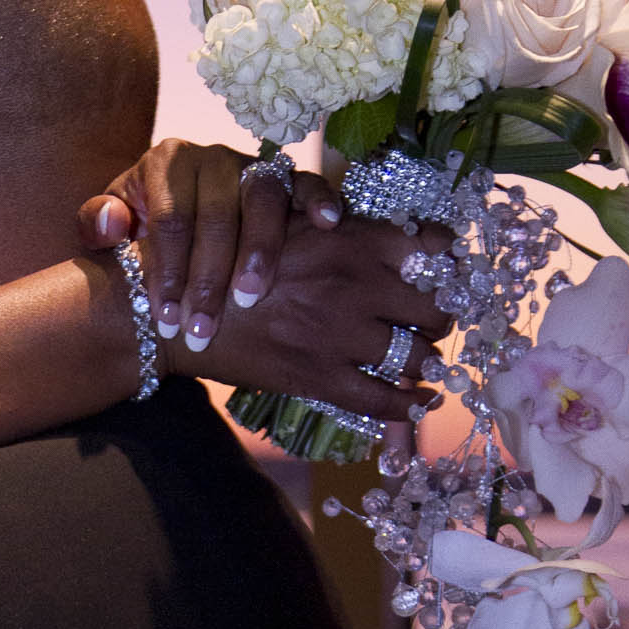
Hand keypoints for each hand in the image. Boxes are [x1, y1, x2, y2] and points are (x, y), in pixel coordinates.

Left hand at [79, 139, 342, 345]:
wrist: (171, 214)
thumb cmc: (138, 228)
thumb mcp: (107, 224)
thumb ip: (96, 222)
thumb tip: (113, 225)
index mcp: (166, 162)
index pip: (170, 220)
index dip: (168, 272)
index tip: (167, 320)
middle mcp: (212, 157)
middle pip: (217, 216)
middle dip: (209, 278)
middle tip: (202, 328)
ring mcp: (252, 165)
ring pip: (263, 200)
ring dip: (259, 252)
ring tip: (249, 298)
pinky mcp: (286, 178)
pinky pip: (307, 181)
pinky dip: (320, 198)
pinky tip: (328, 224)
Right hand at [159, 204, 449, 421]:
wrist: (177, 309)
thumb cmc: (229, 260)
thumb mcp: (286, 222)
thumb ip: (339, 226)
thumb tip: (386, 238)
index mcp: (353, 237)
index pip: (435, 247)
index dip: (451, 264)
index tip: (449, 275)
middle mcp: (358, 283)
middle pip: (436, 307)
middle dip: (441, 318)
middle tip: (433, 324)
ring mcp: (342, 334)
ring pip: (417, 356)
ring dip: (426, 362)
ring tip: (423, 364)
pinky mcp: (321, 377)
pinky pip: (384, 399)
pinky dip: (409, 406)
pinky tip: (418, 404)